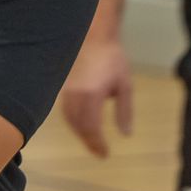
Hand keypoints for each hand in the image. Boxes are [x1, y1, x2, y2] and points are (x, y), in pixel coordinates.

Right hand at [61, 38, 133, 157]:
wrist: (95, 37)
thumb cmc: (113, 60)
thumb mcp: (125, 86)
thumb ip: (124, 111)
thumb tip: (126, 134)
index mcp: (92, 95)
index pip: (91, 127)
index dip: (97, 143)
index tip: (105, 154)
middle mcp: (76, 95)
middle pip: (79, 126)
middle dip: (88, 141)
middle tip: (99, 152)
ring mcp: (67, 91)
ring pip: (70, 120)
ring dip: (80, 134)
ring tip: (91, 142)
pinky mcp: (64, 87)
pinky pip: (65, 111)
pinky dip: (73, 123)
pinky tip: (81, 126)